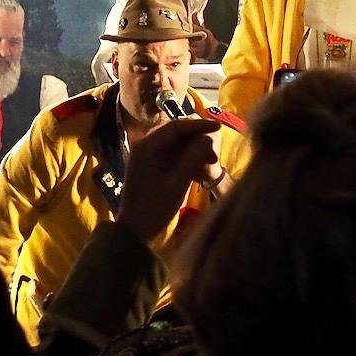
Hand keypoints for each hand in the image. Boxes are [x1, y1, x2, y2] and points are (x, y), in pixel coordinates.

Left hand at [115, 118, 223, 242]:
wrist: (136, 231)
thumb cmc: (155, 208)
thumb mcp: (177, 183)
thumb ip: (193, 157)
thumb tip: (208, 138)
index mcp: (147, 148)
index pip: (176, 127)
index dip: (199, 125)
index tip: (219, 127)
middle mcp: (145, 147)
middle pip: (176, 134)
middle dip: (198, 140)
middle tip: (215, 154)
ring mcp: (148, 157)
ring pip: (177, 145)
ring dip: (195, 151)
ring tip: (210, 165)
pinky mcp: (153, 166)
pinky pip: (174, 156)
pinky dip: (188, 160)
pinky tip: (201, 172)